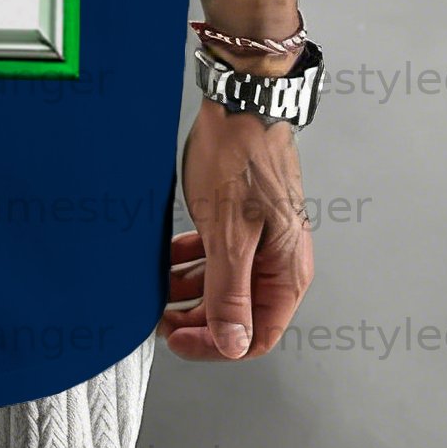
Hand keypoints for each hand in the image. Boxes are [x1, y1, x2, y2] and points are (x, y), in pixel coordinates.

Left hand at [161, 95, 312, 360]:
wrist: (241, 102)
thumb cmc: (241, 158)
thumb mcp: (229, 234)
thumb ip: (229, 293)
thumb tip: (233, 345)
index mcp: (287, 273)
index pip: (256, 337)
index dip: (215, 346)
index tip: (177, 339)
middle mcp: (280, 261)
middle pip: (239, 315)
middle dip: (197, 320)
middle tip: (161, 316)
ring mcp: (263, 240)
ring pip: (225, 284)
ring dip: (191, 290)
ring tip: (159, 286)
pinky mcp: (244, 220)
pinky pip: (220, 255)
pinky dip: (194, 261)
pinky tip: (169, 256)